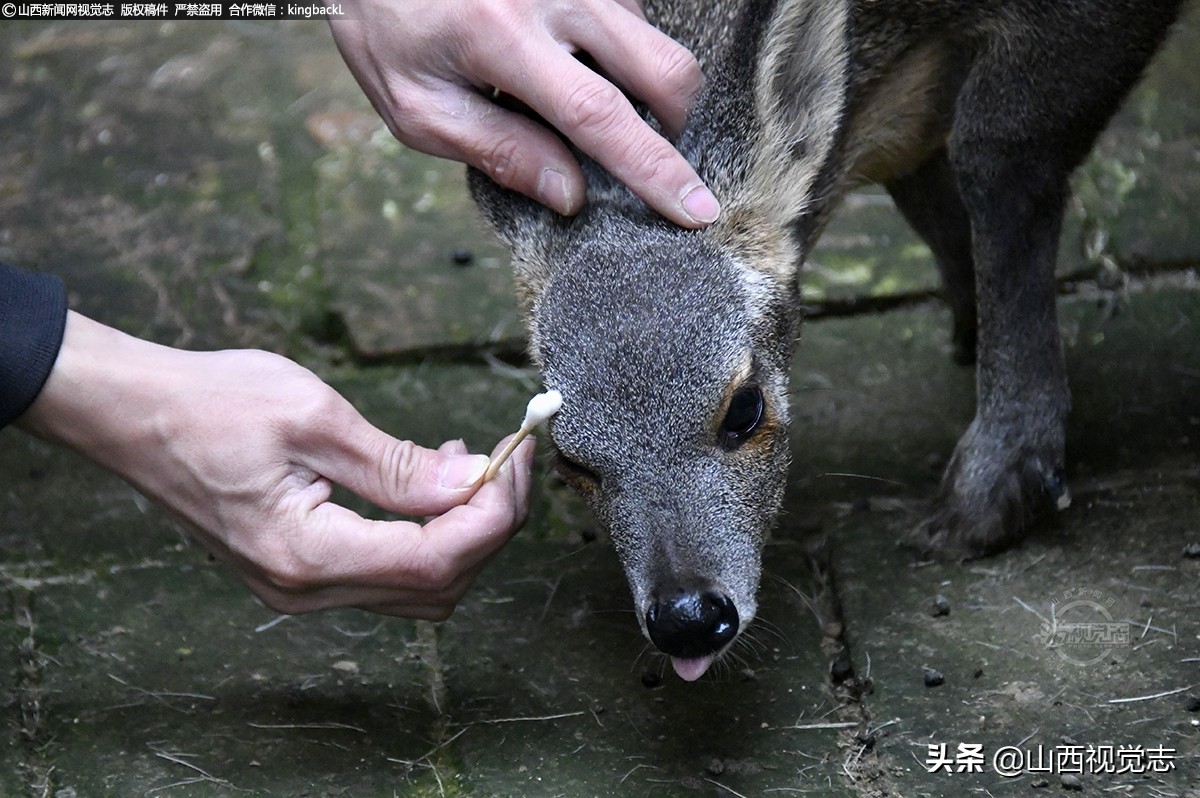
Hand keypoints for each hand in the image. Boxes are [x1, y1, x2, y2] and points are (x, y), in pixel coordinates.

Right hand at [18, 312, 533, 619]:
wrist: (129, 414)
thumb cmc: (209, 402)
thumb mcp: (312, 416)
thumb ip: (397, 463)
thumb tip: (472, 484)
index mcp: (307, 554)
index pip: (438, 561)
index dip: (494, 514)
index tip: (515, 456)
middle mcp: (306, 589)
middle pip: (440, 584)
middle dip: (492, 524)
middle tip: (510, 457)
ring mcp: (300, 588)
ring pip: (420, 589)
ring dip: (464, 534)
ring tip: (472, 464)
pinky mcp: (298, 572)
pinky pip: (388, 575)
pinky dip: (428, 537)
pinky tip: (431, 483)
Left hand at [329, 0, 719, 226]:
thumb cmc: (391, 32)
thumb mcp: (418, 108)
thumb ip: (497, 151)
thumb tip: (572, 196)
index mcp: (502, 38)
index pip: (598, 116)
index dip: (653, 169)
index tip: (694, 210)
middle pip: (663, 69)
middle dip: (674, 127)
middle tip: (642, 154)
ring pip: (653, 40)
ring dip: (638, 85)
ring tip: (569, 91)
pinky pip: (631, 14)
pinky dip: (617, 50)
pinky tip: (567, 56)